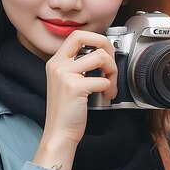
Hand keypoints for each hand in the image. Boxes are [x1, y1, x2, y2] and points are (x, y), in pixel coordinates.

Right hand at [33, 31, 117, 169]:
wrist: (59, 133)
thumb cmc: (67, 111)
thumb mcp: (67, 82)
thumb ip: (79, 67)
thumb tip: (103, 55)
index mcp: (56, 61)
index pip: (77, 35)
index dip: (96, 39)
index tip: (105, 52)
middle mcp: (58, 65)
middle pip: (88, 38)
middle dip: (107, 48)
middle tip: (111, 65)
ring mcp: (65, 75)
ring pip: (101, 57)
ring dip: (113, 72)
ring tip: (110, 85)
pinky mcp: (74, 87)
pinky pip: (103, 79)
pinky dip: (109, 88)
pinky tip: (106, 96)